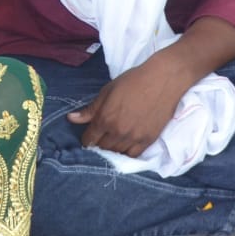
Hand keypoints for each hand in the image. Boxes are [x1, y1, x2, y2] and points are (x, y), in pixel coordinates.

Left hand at [67, 55, 189, 156]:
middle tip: (101, 138)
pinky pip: (133, 155)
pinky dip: (127, 153)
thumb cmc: (133, 81)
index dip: (87, 139)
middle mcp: (118, 131)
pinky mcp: (149, 140)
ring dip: (112, 149)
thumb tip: (71, 119)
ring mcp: (134, 137)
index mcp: (105, 118)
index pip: (89, 139)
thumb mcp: (108, 91)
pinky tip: (125, 146)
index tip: (88, 137)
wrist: (163, 80)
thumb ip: (90, 109)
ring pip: (117, 153)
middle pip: (102, 148)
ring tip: (112, 142)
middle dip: (99, 144)